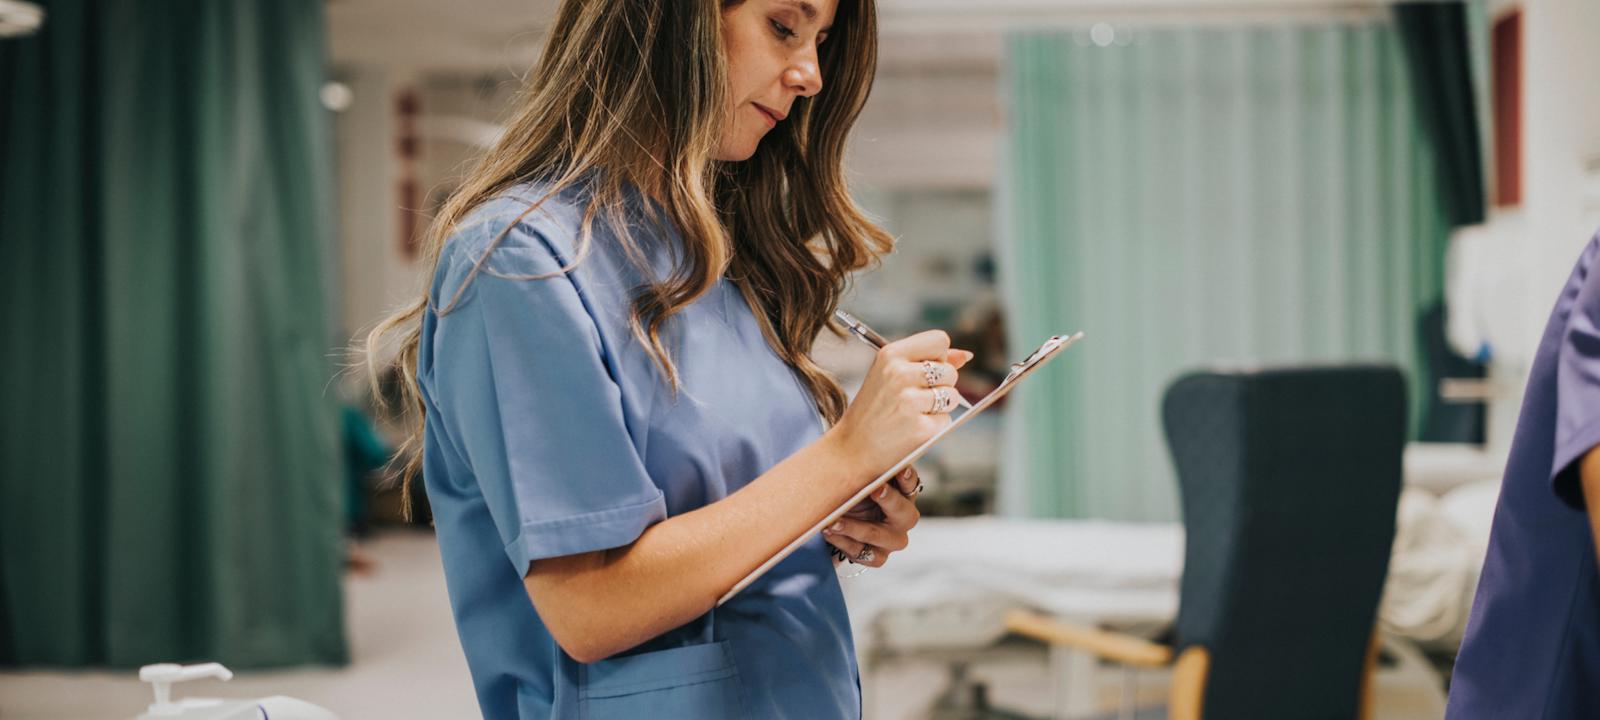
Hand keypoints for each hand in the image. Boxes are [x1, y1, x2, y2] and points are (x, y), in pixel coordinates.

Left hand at [826, 466, 921, 567]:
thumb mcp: (855, 474)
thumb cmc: (849, 490)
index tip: (899, 468)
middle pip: (905, 513)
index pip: (912, 484)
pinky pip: (863, 553)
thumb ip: (858, 458)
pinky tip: (829, 532)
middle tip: (875, 490)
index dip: (907, 477)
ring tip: (833, 520)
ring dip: (856, 528)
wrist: (835, 520)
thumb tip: (844, 429)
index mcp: (903, 494)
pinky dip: (843, 543)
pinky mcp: (878, 558)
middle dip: (890, 500)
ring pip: (881, 536)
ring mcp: (892, 540)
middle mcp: (903, 518)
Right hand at [827, 329, 973, 478]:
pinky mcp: (920, 428)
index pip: (940, 340)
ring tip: (913, 413)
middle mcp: (900, 374)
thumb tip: (966, 356)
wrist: (851, 449)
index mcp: (890, 354)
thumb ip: (927, 360)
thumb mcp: (889, 374)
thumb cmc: (873, 410)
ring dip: (940, 407)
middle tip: (913, 399)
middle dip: (941, 386)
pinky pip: (946, 420)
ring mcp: (910, 402)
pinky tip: (912, 428)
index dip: (939, 357)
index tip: (925, 371)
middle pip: (950, 371)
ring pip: (953, 395)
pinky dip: (935, 426)